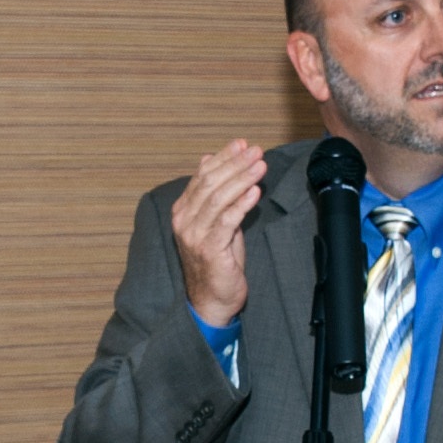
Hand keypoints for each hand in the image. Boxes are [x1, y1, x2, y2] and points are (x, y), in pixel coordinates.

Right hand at [170, 141, 266, 324]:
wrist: (213, 299)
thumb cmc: (219, 260)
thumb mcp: (217, 222)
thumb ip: (215, 194)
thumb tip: (208, 159)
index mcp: (183, 211)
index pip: (202, 176)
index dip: (223, 157)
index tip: (242, 144)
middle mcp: (184, 221)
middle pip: (210, 183)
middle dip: (235, 164)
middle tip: (256, 151)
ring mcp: (194, 235)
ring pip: (218, 198)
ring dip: (241, 179)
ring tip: (260, 166)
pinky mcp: (209, 249)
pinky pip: (227, 220)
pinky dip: (242, 204)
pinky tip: (255, 192)